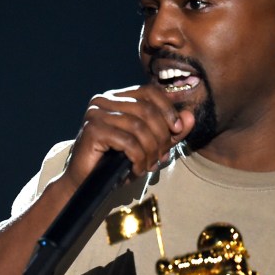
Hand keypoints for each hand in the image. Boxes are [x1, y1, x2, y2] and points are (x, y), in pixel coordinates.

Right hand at [62, 84, 194, 187]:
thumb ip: (170, 131)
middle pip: (147, 109)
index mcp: (116, 97)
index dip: (168, 109)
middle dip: (161, 135)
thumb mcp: (148, 145)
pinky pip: (127, 141)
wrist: (84, 183)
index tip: (177, 130)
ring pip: (138, 126)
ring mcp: (96, 113)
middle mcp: (104, 100)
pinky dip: (138, 157)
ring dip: (150, 150)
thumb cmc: (115, 163)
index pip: (149, 91)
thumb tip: (190, 117)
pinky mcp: (92, 130)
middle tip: (162, 156)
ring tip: (149, 165)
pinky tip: (138, 169)